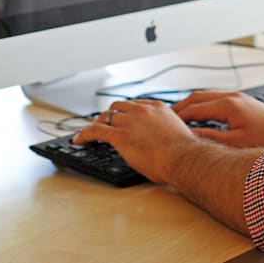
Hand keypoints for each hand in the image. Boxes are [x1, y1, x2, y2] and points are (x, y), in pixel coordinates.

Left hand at [73, 99, 195, 183]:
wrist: (183, 158)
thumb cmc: (184, 151)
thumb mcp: (179, 132)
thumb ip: (169, 130)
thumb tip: (168, 139)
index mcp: (157, 108)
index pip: (135, 104)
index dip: (126, 112)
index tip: (122, 117)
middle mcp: (142, 111)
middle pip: (117, 107)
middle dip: (110, 115)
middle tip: (105, 124)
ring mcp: (130, 121)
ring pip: (105, 117)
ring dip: (97, 124)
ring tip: (91, 132)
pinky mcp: (120, 135)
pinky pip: (95, 130)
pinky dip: (84, 134)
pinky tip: (79, 140)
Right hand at [172, 91, 263, 147]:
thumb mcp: (234, 143)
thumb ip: (209, 138)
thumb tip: (189, 136)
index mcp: (227, 105)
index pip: (193, 107)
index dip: (176, 117)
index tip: (163, 125)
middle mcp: (232, 97)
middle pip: (197, 97)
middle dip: (180, 108)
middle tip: (166, 120)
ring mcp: (238, 99)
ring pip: (206, 97)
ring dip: (192, 107)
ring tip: (179, 120)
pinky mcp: (243, 104)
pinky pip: (216, 101)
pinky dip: (204, 108)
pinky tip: (201, 120)